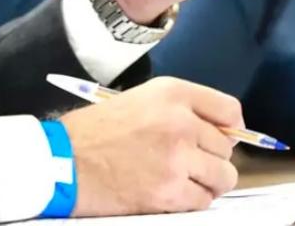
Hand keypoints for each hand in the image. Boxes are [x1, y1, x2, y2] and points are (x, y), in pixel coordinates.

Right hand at [61, 77, 241, 215]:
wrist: (64, 160)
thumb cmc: (94, 131)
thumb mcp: (138, 101)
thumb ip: (178, 110)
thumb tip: (220, 134)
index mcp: (171, 93)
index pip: (229, 110)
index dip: (230, 128)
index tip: (222, 138)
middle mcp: (180, 121)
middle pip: (227, 147)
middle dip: (211, 158)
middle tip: (186, 162)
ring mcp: (177, 157)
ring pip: (223, 176)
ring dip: (206, 182)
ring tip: (181, 180)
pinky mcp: (170, 190)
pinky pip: (204, 200)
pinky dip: (190, 201)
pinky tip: (167, 192)